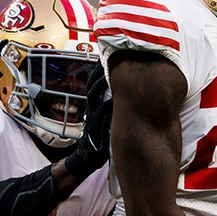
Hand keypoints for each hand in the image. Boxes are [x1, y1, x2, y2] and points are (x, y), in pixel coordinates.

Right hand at [64, 63, 112, 177]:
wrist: (88, 158)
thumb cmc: (101, 137)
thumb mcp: (105, 118)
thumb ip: (112, 106)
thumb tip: (127, 92)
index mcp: (93, 105)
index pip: (93, 82)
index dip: (99, 70)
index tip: (108, 57)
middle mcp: (91, 108)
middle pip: (92, 84)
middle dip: (100, 71)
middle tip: (109, 59)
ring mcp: (92, 117)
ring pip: (94, 96)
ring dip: (102, 84)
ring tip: (111, 73)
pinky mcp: (96, 129)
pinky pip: (100, 114)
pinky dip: (107, 106)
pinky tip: (114, 99)